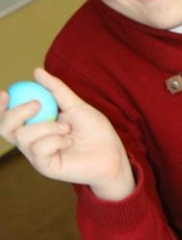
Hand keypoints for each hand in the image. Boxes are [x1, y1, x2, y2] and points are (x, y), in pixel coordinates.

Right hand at [0, 67, 134, 200]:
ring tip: (68, 128)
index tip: (5, 92)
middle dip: (16, 113)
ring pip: (23, 137)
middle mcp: (32, 142)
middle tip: (37, 104)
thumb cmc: (95, 132)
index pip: (8, 118)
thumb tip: (36, 71)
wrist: (113, 154)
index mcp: (35, 126)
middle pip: (5, 128)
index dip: (1, 106)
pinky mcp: (46, 167)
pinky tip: (70, 142)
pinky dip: (56, 141)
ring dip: (47, 127)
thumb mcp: (75, 105)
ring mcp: (38, 156)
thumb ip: (56, 90)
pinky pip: (39, 150)